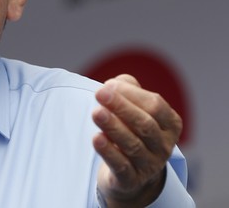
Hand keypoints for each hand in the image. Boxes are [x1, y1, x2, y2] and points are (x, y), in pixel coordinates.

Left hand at [92, 74, 182, 206]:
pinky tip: (97, 138)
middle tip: (100, 93)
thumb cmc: (132, 130)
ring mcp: (150, 165)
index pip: (155, 105)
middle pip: (145, 124)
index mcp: (170, 124)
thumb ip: (127, 89)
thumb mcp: (134, 107)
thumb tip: (113, 85)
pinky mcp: (132, 180)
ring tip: (96, 113)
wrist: (131, 174)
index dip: (132, 94)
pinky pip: (121, 166)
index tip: (108, 85)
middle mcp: (164, 146)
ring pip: (133, 145)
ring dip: (113, 127)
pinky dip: (109, 152)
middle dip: (121, 107)